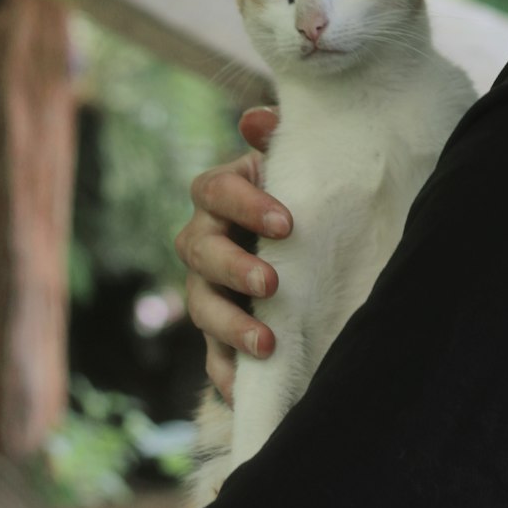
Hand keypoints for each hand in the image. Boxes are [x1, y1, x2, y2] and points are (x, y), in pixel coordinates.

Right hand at [175, 107, 290, 403]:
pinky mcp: (217, 332)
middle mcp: (205, 237)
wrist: (308, 242)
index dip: (246, 204)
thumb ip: (278, 140)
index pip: (216, 190)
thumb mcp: (294, 164)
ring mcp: (206, 287)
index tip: (288, 223)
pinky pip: (210, 356)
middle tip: (272, 284)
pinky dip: (226, 372)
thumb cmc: (300, 192)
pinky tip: (245, 388)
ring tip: (266, 343)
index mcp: (222, 191)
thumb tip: (254, 119)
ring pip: (201, 305)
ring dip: (230, 326)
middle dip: (234, 268)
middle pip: (200, 250)